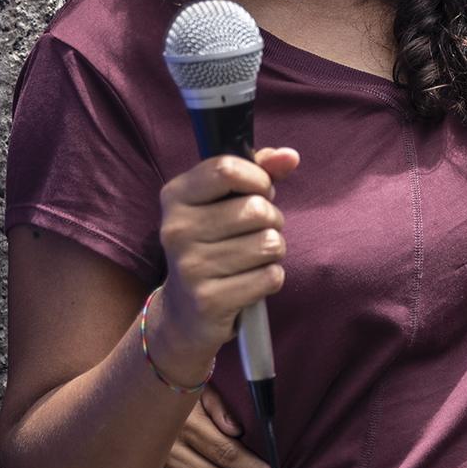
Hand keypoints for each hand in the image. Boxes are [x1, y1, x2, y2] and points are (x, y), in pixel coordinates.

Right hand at [153, 148, 299, 382]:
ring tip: (251, 258)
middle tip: (254, 233)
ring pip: (270, 243)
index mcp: (175, 196)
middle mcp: (176, 230)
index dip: (258, 178)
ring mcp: (190, 267)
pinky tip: (249, 282)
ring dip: (273, 251)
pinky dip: (271, 278)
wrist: (184, 311)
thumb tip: (291, 155)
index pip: (227, 168)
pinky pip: (271, 276)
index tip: (260, 191)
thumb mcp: (225, 202)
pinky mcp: (209, 300)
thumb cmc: (214, 244)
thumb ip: (260, 172)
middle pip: (257, 209)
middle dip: (271, 220)